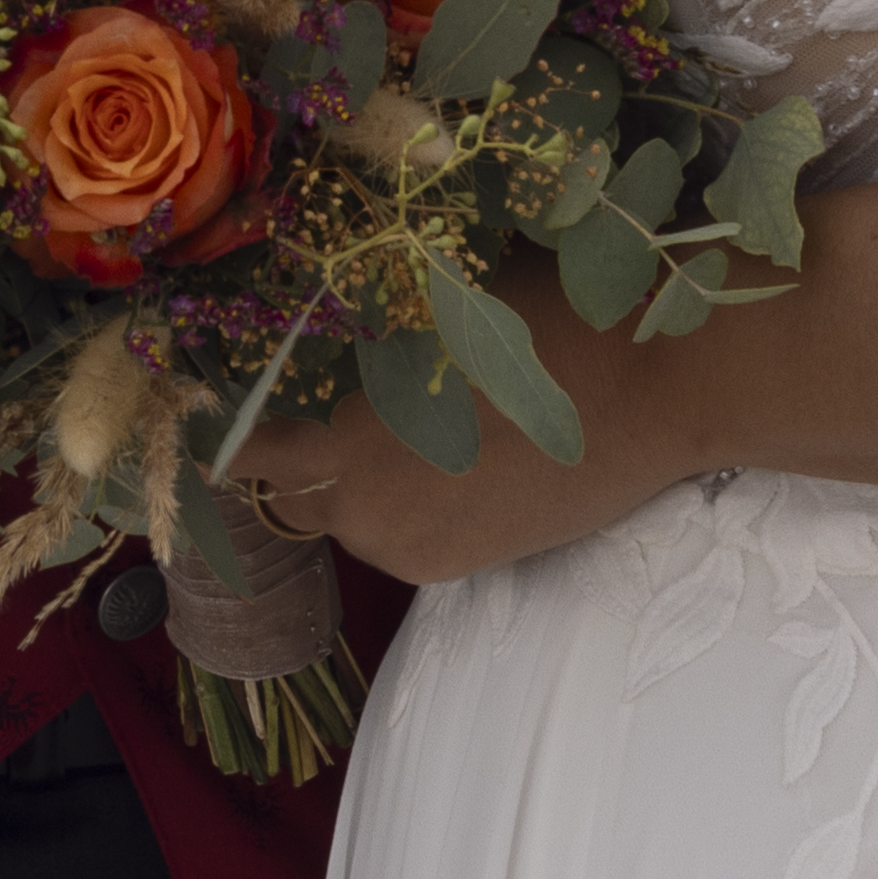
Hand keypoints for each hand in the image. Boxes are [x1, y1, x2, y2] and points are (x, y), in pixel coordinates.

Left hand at [229, 291, 687, 587]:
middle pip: (301, 486)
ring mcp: (411, 547)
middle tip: (352, 404)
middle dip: (312, 451)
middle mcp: (363, 505)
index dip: (234, 431)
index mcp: (346, 433)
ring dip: (368, 477)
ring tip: (428, 424)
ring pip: (355, 511)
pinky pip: (403, 532)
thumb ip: (370, 343)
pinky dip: (414, 501)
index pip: (252, 451)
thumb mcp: (436, 310)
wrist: (659, 389)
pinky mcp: (459, 567)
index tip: (218, 410)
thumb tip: (321, 339)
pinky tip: (463, 457)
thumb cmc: (547, 323)